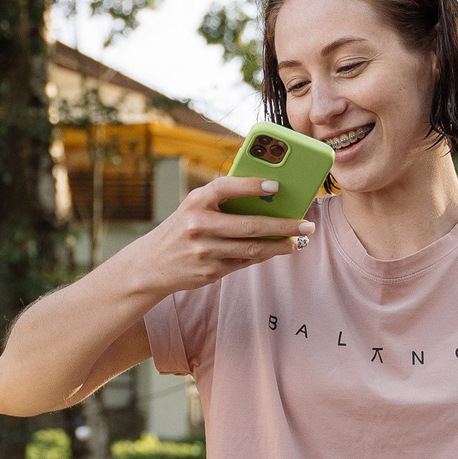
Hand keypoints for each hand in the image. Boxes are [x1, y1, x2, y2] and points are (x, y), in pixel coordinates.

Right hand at [115, 176, 314, 298]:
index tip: (277, 186)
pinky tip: (276, 250)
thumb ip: (222, 202)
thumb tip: (268, 199)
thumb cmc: (181, 229)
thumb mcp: (194, 208)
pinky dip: (262, 256)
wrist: (150, 264)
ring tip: (299, 241)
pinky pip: (243, 263)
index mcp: (195, 202)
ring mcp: (204, 252)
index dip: (251, 186)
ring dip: (279, 246)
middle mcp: (198, 226)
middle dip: (283, 226)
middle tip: (306, 224)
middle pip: (249, 226)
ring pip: (251, 249)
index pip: (225, 188)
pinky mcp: (209, 272)